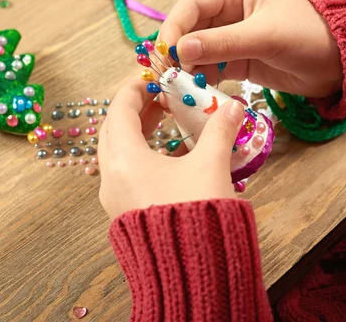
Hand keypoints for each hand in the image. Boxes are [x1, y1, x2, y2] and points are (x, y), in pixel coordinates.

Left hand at [99, 77, 244, 218]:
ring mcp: (115, 199)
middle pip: (114, 130)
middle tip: (160, 97)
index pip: (120, 109)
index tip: (152, 77)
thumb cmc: (198, 213)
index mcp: (124, 160)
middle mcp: (111, 178)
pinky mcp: (126, 213)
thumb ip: (220, 131)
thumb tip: (233, 107)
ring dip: (138, 133)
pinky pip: (125, 173)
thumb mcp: (211, 166)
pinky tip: (167, 155)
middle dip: (136, 109)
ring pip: (118, 154)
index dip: (135, 88)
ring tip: (164, 121)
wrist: (195, 269)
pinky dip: (140, 155)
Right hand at [158, 0, 342, 97]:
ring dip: (188, 69)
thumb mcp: (265, 36)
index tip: (167, 53)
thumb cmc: (309, 36)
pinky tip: (196, 93)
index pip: (193, 5)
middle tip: (169, 76)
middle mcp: (230, 13)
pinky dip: (203, 81)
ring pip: (199, 52)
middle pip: (191, 30)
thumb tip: (182, 51)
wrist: (341, 63)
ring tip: (180, 88)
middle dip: (179, 52)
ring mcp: (234, 39)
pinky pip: (213, 70)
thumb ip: (223, 43)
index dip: (176, 28)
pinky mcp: (240, 63)